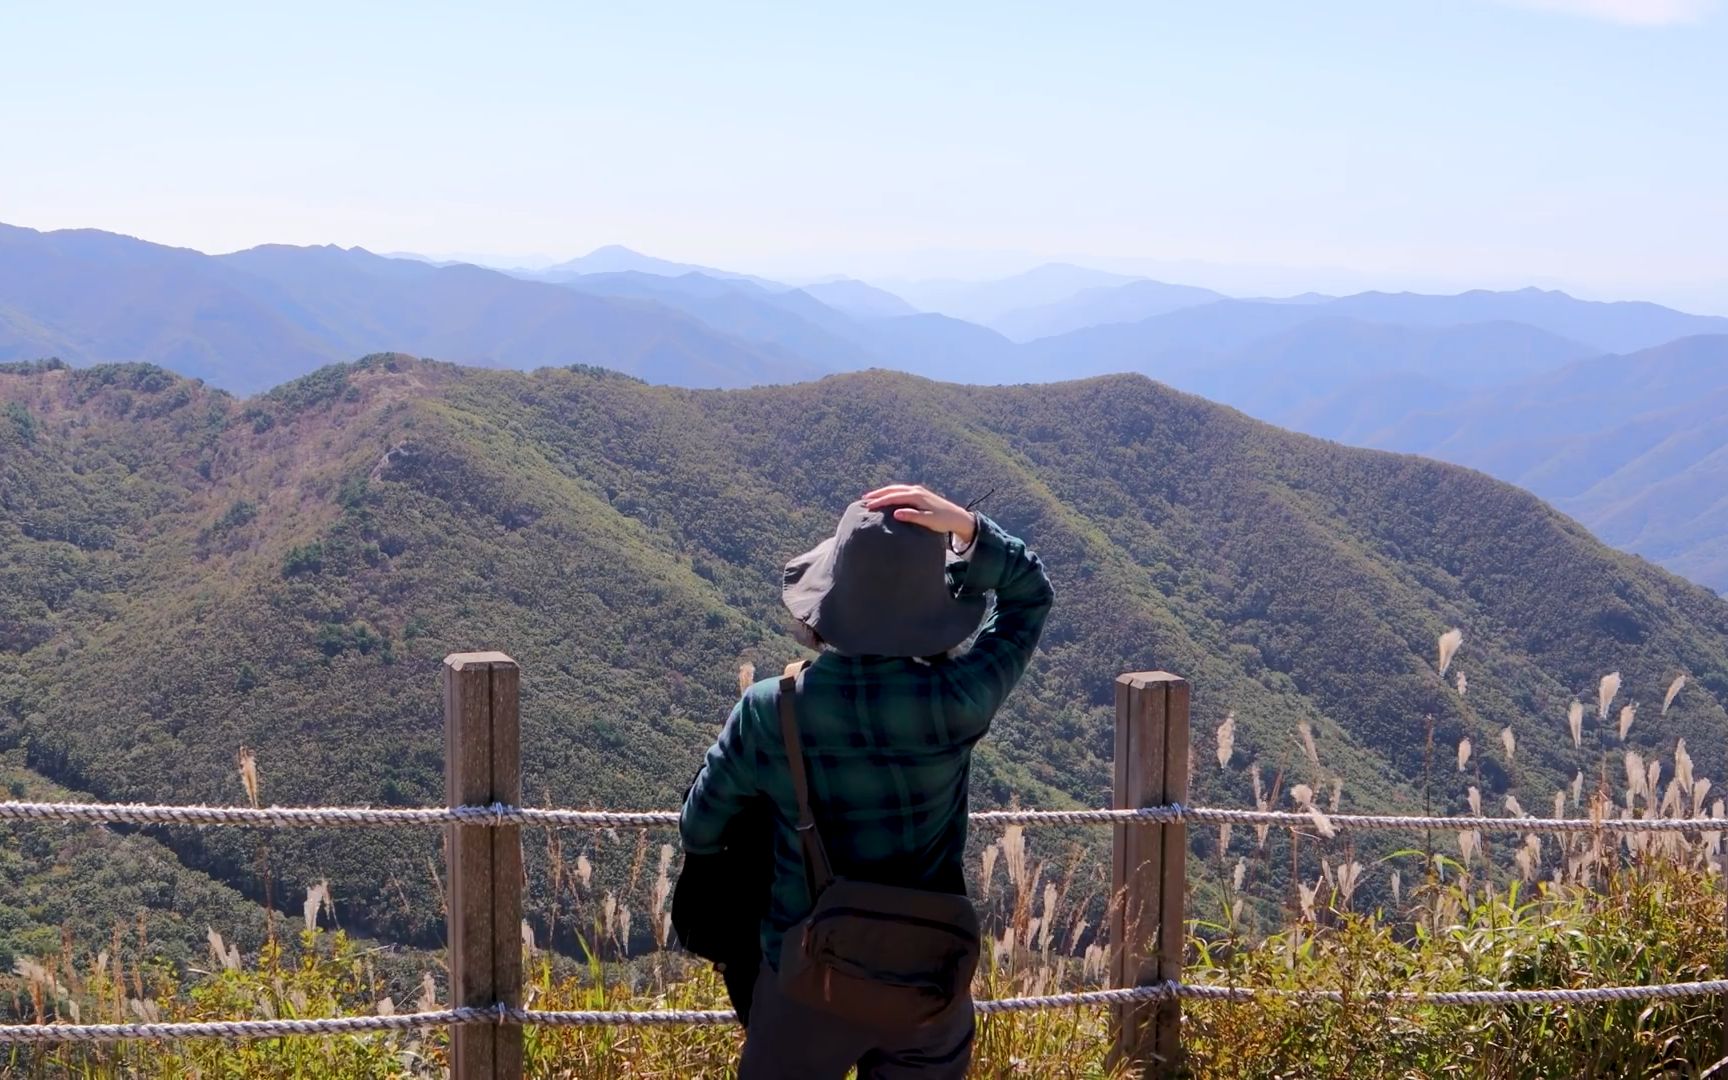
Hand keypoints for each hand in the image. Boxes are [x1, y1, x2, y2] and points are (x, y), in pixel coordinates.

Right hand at [861, 484, 975, 547]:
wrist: (957, 517)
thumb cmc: (943, 521)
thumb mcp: (928, 520)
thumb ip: (912, 516)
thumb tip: (896, 513)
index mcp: (917, 496)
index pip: (894, 497)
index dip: (880, 501)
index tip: (869, 506)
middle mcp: (916, 490)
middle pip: (893, 489)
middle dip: (878, 494)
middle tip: (864, 499)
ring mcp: (918, 490)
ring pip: (896, 488)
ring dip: (883, 492)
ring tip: (871, 497)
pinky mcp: (920, 494)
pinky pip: (901, 491)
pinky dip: (891, 492)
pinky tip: (886, 497)